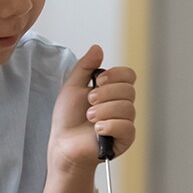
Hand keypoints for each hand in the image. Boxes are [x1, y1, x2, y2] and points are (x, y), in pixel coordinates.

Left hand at [50, 44, 136, 175]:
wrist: (64, 144)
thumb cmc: (68, 118)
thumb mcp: (73, 86)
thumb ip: (85, 66)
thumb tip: (97, 48)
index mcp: (113, 91)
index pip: (129, 75)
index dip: (116, 75)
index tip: (98, 81)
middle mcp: (122, 104)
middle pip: (128, 90)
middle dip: (105, 94)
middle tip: (89, 102)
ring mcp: (125, 121)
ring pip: (127, 108)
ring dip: (103, 111)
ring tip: (89, 117)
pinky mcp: (125, 138)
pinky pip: (127, 126)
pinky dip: (110, 125)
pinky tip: (97, 130)